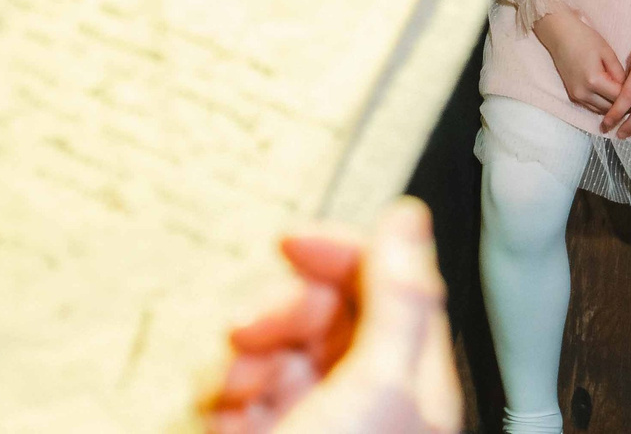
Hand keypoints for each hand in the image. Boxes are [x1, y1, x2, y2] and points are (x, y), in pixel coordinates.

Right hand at [207, 198, 461, 433]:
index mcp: (412, 381)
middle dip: (275, 314)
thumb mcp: (378, 384)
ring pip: (269, 347)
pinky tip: (222, 417)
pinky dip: (218, 395)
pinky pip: (235, 388)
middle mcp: (366, 398)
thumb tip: (408, 217)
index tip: (292, 242)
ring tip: (234, 389)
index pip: (383, 283)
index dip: (337, 254)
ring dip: (239, 359)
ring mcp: (315, 418)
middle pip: (318, 311)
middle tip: (249, 332)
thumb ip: (400, 298)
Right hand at [531, 12, 622, 115]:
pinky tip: (613, 98)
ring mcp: (576, 96)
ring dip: (614, 107)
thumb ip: (619, 73)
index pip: (620, 97)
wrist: (560, 35)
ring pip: (602, 110)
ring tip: (629, 100)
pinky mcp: (573, 95)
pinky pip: (592, 106)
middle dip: (626, 106)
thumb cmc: (585, 39)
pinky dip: (604, 104)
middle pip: (611, 108)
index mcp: (594, 80)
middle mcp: (583, 92)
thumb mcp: (607, 52)